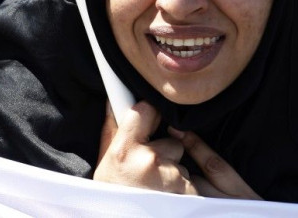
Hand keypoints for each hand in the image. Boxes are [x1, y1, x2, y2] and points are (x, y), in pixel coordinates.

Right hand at [94, 100, 259, 198]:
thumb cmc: (112, 195)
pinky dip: (182, 191)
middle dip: (165, 155)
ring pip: (183, 163)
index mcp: (125, 149)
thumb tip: (113, 99)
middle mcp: (149, 160)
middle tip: (148, 173)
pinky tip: (165, 199)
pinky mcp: (186, 193)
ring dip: (174, 174)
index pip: (146, 110)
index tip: (150, 123)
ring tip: (156, 190)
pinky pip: (191, 182)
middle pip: (172, 142)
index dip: (150, 116)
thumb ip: (114, 129)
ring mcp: (170, 177)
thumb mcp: (106, 162)